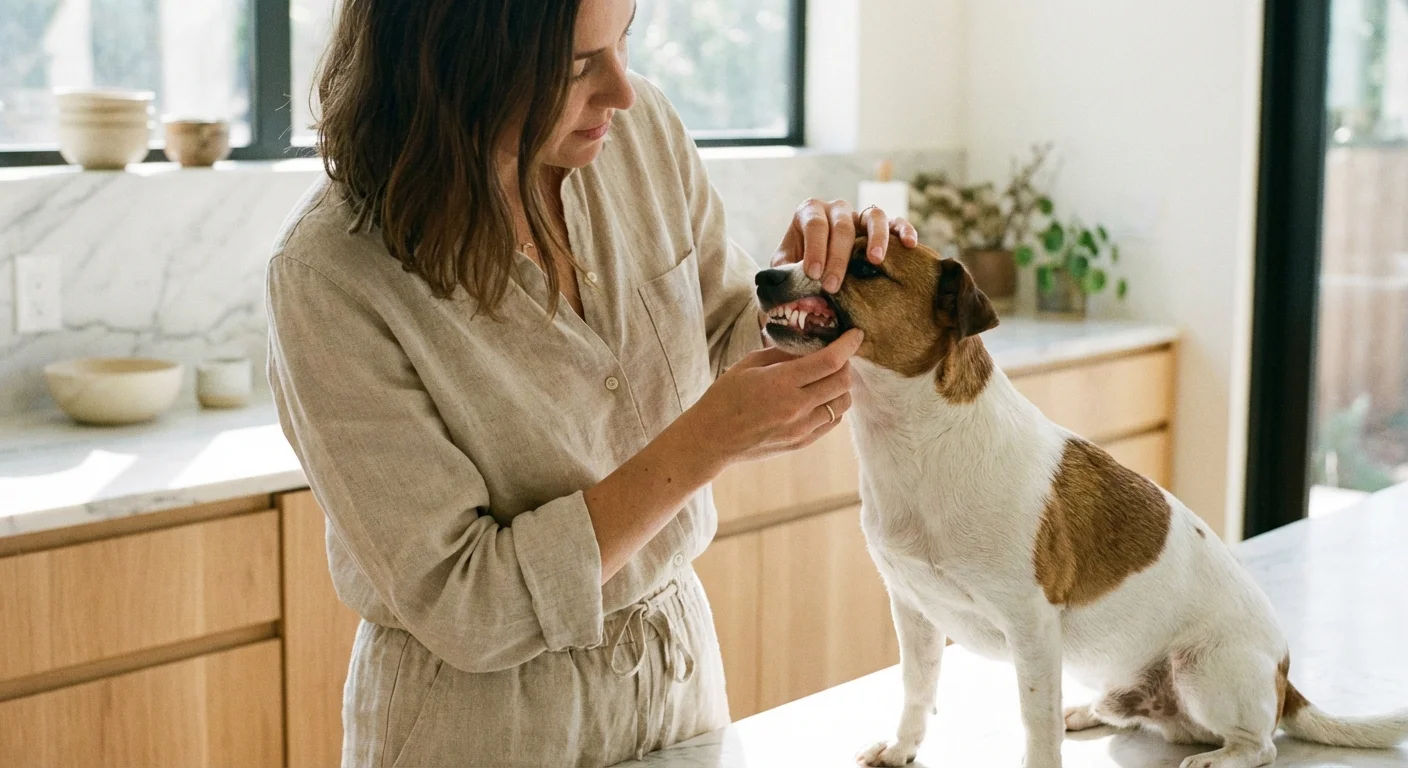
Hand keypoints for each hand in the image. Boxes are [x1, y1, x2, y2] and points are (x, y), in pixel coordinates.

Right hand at [678, 329, 862, 470]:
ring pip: (843, 403)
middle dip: (846, 364)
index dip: (848, 345)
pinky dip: (833, 406)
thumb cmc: (725, 397)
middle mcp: (796, 407)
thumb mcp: (748, 365)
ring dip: (841, 387)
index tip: (856, 334)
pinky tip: (819, 398)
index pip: (829, 361)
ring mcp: (801, 428)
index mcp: (780, 383)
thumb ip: (782, 353)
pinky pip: (832, 421)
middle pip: (842, 382)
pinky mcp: (802, 443)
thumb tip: (809, 342)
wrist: (711, 439)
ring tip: (827, 378)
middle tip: (837, 356)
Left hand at [772, 199, 919, 293]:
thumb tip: (787, 286)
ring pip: (873, 216)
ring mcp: (860, 215)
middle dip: (838, 257)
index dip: (814, 249)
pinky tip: (910, 245)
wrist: (817, 271)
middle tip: (832, 286)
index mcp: (810, 212)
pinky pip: (896, 222)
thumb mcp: (784, 266)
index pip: (815, 224)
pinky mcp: (882, 226)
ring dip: (876, 238)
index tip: (813, 275)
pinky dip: (904, 230)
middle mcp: (836, 209)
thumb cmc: (798, 267)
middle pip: (842, 225)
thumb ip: (784, 271)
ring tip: (875, 261)